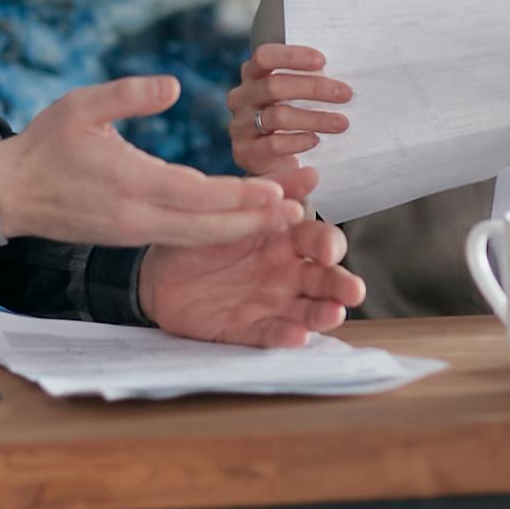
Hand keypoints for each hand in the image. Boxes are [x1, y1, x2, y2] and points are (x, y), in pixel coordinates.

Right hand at [0, 75, 304, 247]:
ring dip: (241, 228)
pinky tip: (240, 220)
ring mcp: (134, 232)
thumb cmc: (46, 144)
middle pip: (208, 226)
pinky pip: (183, 238)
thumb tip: (174, 85)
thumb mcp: (81, 105)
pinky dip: (216, 231)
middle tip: (300, 212)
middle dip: (255, 220)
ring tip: (282, 218)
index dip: (239, 196)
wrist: (9, 193)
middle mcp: (136, 216)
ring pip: (198, 237)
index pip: (195, 194)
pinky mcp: (131, 237)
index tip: (277, 191)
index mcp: (128, 182)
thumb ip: (128, 95)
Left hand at [138, 189, 366, 347]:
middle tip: (353, 291)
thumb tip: (312, 172)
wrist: (156, 270)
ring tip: (333, 314)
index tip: (327, 251)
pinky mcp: (248, 328)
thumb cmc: (202, 235)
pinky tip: (297, 336)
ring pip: (306, 310)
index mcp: (286, 241)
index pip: (320, 242)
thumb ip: (271, 192)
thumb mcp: (233, 210)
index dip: (329, 246)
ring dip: (323, 313)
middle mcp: (286, 273)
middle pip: (324, 280)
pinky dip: (285, 335)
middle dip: (341, 285)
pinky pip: (269, 334)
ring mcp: (270, 303)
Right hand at [225, 44, 352, 177]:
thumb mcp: (290, 95)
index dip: (291, 56)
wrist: (269, 162)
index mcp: (252, 75)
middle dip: (314, 88)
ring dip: (315, 118)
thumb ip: (305, 79)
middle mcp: (242, 97)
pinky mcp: (246, 151)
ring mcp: (241, 125)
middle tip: (345, 94)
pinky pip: (275, 144)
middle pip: (274, 86)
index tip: (322, 60)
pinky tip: (316, 140)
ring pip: (278, 116)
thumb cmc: (287, 118)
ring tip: (341, 122)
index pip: (264, 57)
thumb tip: (340, 74)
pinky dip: (299, 141)